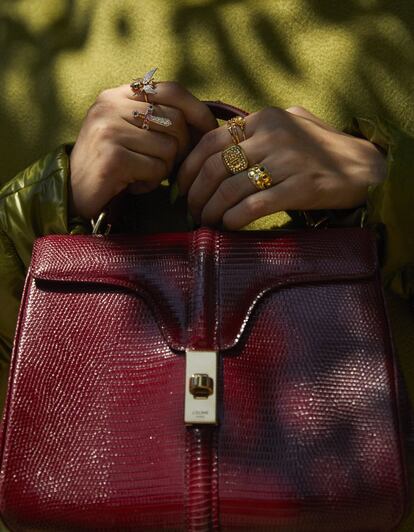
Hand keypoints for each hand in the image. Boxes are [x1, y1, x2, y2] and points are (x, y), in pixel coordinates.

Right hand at [69, 82, 216, 218]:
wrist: (73, 192)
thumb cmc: (111, 164)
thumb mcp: (130, 132)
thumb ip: (157, 119)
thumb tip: (206, 123)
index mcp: (117, 95)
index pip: (171, 89)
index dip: (197, 109)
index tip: (210, 129)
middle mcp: (110, 106)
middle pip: (176, 122)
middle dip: (181, 149)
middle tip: (165, 165)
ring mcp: (109, 130)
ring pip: (169, 148)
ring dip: (162, 169)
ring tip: (142, 174)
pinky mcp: (112, 157)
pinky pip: (156, 169)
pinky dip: (150, 182)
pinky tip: (132, 185)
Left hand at [177, 106, 386, 228]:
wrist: (360, 166)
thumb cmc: (317, 148)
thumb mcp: (289, 122)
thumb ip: (256, 127)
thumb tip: (217, 141)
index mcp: (263, 118)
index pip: (209, 142)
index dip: (188, 169)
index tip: (181, 189)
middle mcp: (272, 136)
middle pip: (215, 169)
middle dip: (196, 195)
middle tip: (191, 212)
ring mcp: (287, 161)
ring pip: (231, 190)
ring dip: (212, 211)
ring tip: (207, 222)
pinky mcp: (300, 187)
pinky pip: (255, 206)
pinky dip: (234, 219)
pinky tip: (229, 226)